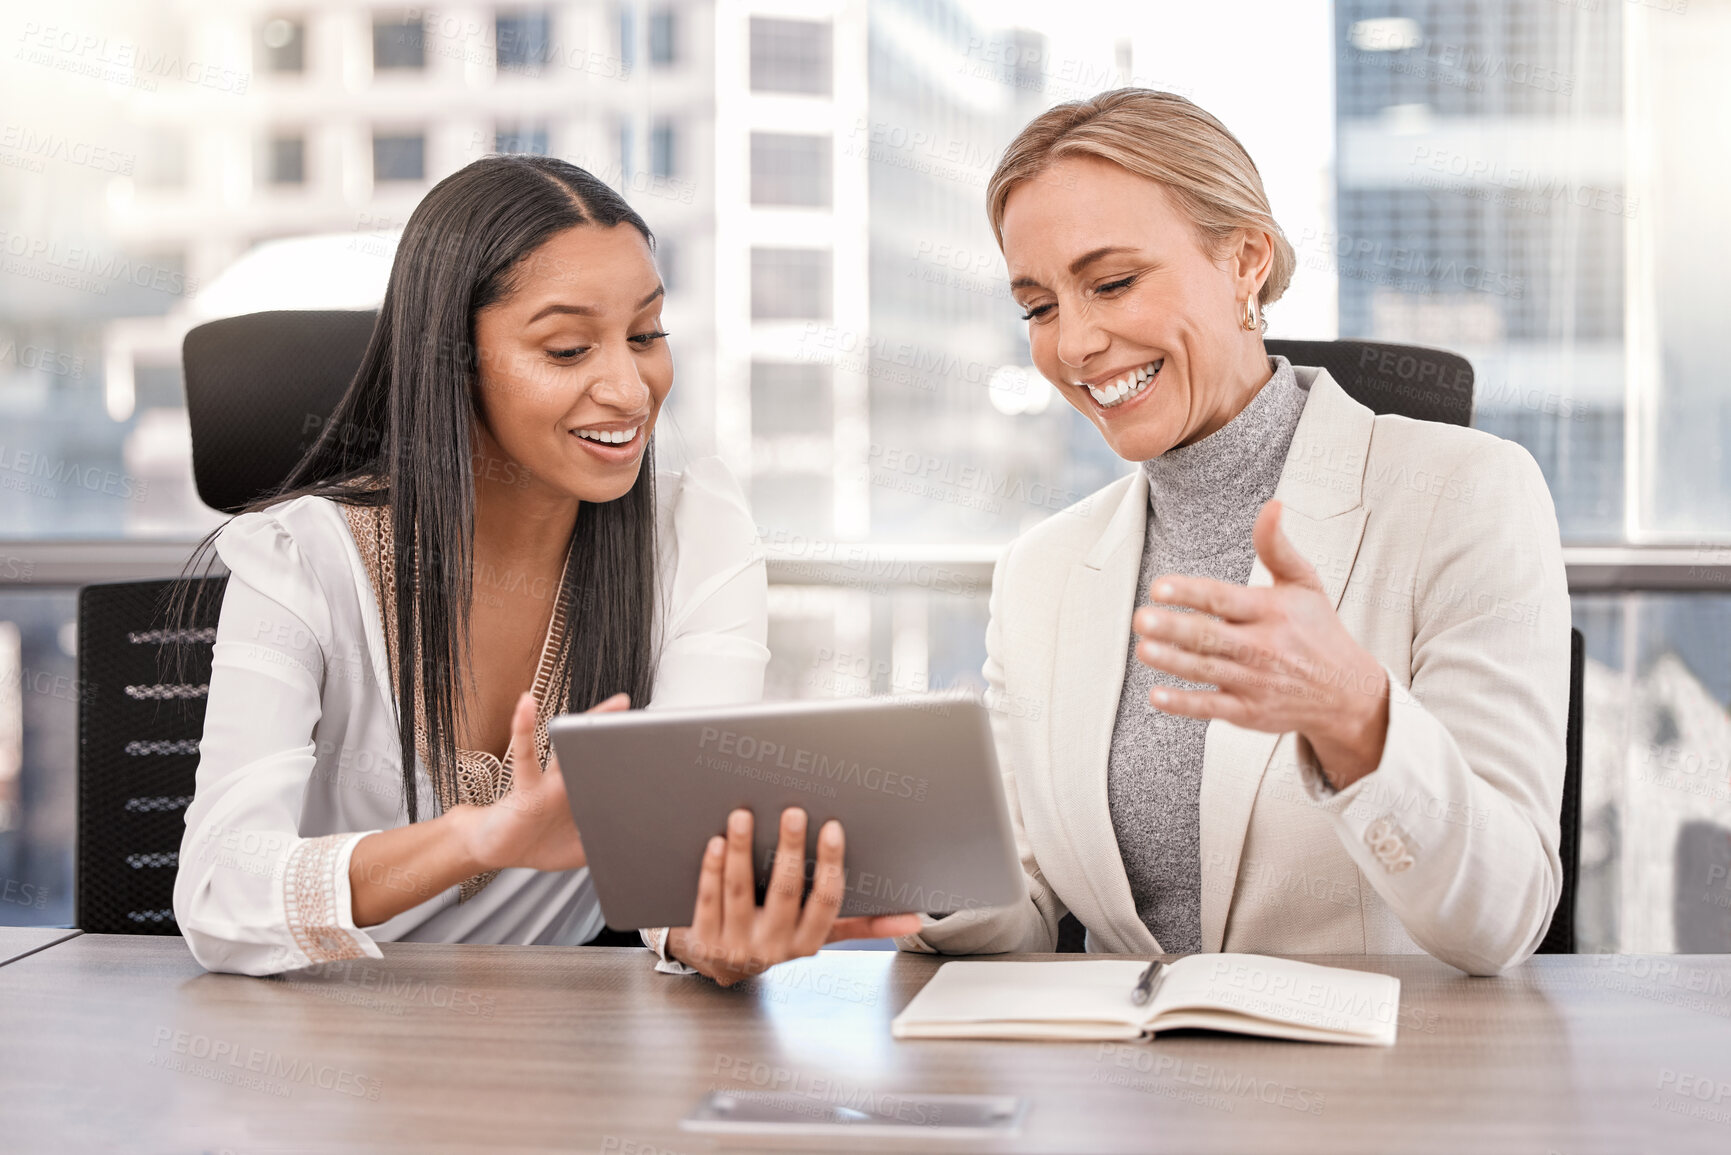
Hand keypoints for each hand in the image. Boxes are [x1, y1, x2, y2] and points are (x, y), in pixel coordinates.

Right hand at [460, 690, 629, 873]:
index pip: (612, 771)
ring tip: (613, 702)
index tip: (657, 744)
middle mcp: (570, 780)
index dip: (632, 760)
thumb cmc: (538, 843)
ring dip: (588, 721)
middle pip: (596, 749)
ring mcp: (549, 780)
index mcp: (586, 793)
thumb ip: (605, 844)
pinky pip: (526, 757)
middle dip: (615, 728)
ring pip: (570, 746)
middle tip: (632, 704)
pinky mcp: (527, 787)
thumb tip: (636, 847)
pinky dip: (523, 729)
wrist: (497, 851)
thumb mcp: (581, 850)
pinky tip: (526, 704)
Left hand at [666, 807, 921, 985]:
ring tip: (744, 816)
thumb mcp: (818, 936)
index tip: (833, 828)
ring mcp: (736, 945)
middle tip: (794, 812)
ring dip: (742, 852)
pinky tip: (716, 842)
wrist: (719, 968)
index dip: (831, 864)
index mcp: (806, 942)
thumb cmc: (776, 938)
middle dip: (790, 850)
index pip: (826, 902)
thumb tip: (913, 919)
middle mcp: (773, 947)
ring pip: (741, 892)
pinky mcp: (704, 941)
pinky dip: (712, 870)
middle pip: (785, 893)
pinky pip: (708, 900)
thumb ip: (862, 925)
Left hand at [1132, 499, 1388, 788]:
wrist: (1347, 693)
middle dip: (1173, 628)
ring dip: (1172, 661)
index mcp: (1272, 611)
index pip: (1224, 599)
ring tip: (1143, 648)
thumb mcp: (1305, 583)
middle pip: (1210, 636)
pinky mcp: (1248, 712)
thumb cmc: (1318, 631)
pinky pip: (1211, 707)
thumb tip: (1273, 505)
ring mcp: (1255, 682)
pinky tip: (1157, 695)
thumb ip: (1277, 546)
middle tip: (1141, 617)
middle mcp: (1263, 647)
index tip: (1159, 587)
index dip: (1191, 593)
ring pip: (1206, 670)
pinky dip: (1184, 704)